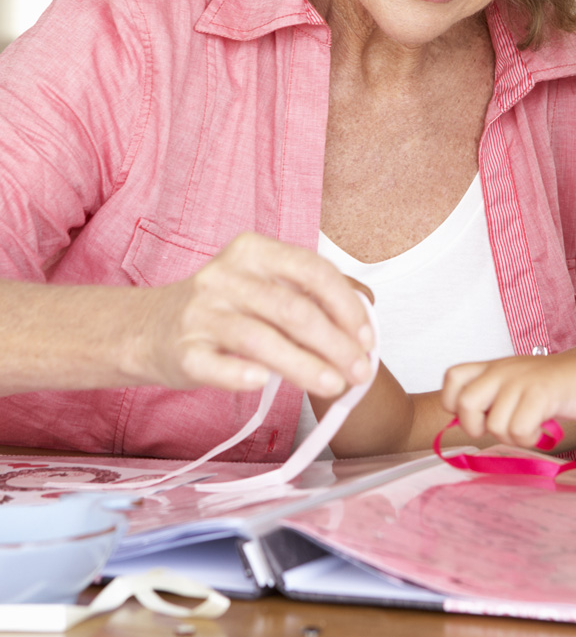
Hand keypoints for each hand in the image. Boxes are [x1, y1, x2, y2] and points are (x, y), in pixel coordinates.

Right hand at [136, 232, 375, 396]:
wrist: (148, 327)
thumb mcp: (265, 284)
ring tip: (335, 385)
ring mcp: (201, 313)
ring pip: (261, 339)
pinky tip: (265, 383)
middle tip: (360, 371)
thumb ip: (312, 293)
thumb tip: (368, 312)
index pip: (312, 270)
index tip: (367, 337)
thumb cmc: (223, 308)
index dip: (346, 305)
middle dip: (335, 343)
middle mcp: (226, 277)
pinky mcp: (182, 350)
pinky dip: (241, 374)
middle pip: (292, 309)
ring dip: (304, 365)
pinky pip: (215, 364)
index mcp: (254, 252)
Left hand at [442, 353, 575, 446]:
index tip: (477, 415)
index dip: (453, 402)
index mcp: (495, 366)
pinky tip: (541, 431)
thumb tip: (468, 425)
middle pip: (464, 403)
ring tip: (530, 429)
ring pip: (493, 425)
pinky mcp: (541, 393)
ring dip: (511, 437)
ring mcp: (522, 380)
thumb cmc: (557, 387)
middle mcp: (503, 370)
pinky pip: (519, 430)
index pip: (452, 377)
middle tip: (500, 429)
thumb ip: (493, 397)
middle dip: (476, 427)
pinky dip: (529, 440)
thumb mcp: (518, 384)